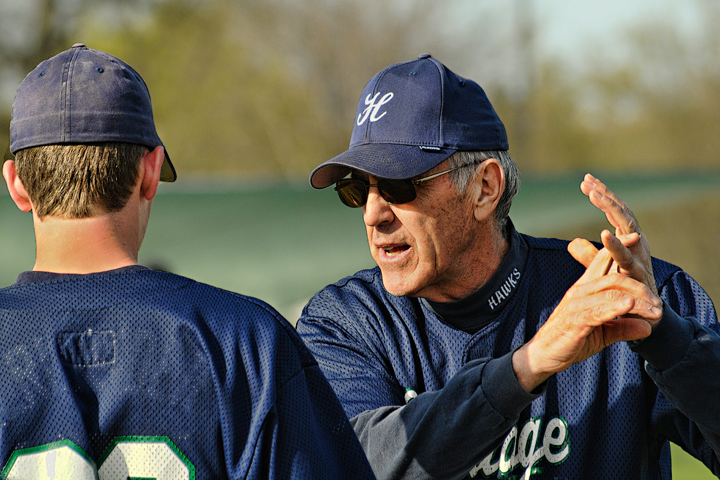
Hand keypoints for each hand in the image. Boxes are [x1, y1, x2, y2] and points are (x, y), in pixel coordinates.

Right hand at [513, 244, 662, 391]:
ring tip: (656, 312)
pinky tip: (630, 306)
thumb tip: (648, 328)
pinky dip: (616, 306)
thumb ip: (623, 327)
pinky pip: (599, 309)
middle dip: (640, 287)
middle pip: (614, 277)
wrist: (544, 355)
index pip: (601, 261)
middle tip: (659, 303)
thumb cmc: (570, 341)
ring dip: (638, 301)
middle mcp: (580, 291)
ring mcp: (576, 304)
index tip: (635, 238)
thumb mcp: (602, 333)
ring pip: (612, 293)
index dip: (618, 246)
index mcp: (585, 288)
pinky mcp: (576, 320)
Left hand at [579, 173, 657, 295]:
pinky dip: (616, 245)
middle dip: (605, 195)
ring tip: (595, 196)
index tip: (585, 180)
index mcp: (629, 239)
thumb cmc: (626, 289)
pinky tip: (605, 234)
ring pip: (627, 227)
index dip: (602, 195)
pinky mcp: (638, 275)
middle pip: (622, 212)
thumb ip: (590, 255)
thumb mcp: (604, 269)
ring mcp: (640, 257)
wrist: (647, 316)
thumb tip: (572, 243)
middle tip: (587, 182)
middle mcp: (637, 243)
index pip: (615, 211)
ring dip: (611, 209)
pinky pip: (627, 258)